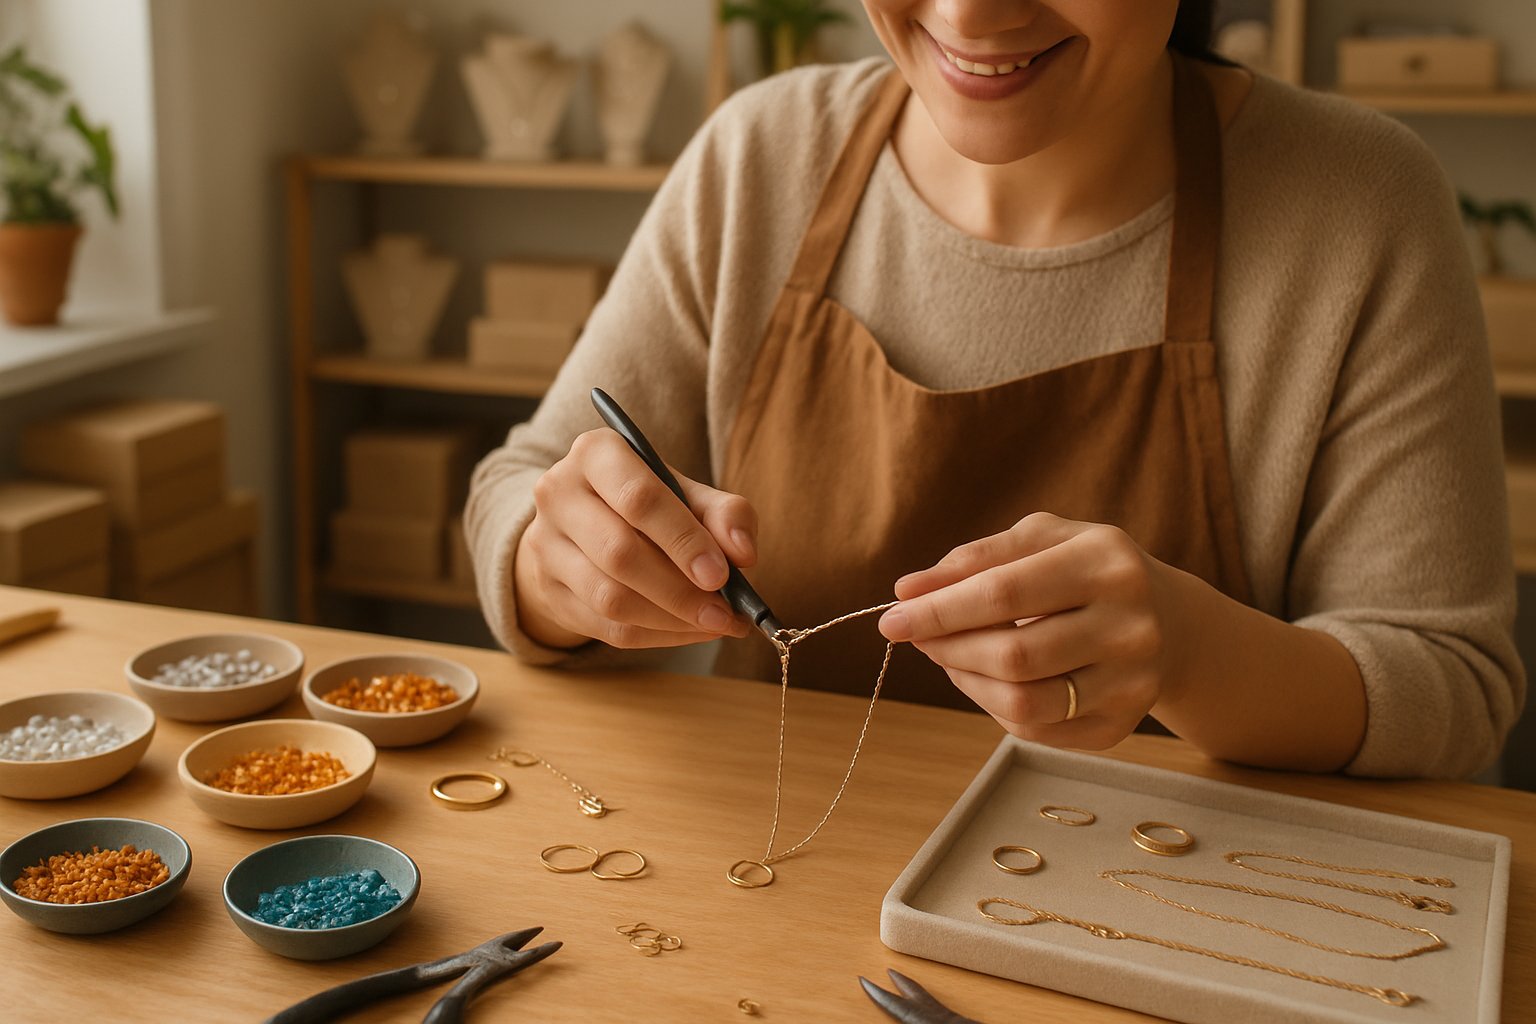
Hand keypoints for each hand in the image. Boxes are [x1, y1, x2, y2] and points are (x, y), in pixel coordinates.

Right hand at [514, 428, 756, 648]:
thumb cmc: (649, 505)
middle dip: (680, 591)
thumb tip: (744, 553)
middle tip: (725, 612)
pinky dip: (657, 635)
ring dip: (671, 619)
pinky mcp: (548, 591)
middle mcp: (559, 493)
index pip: (638, 498)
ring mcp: (545, 545)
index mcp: (596, 454)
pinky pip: (606, 627)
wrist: (587, 525)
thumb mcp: (689, 494)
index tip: (721, 575)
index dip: (683, 540)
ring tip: (715, 623)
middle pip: (620, 553)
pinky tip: (689, 630)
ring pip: (610, 598)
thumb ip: (726, 514)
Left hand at [877, 512, 1197, 748]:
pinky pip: (1034, 730)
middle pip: (1013, 656)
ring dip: (965, 681)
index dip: (940, 610)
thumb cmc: (1084, 569)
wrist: (1170, 621)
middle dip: (947, 648)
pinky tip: (988, 679)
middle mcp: (1130, 626)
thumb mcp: (1039, 541)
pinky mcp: (1120, 726)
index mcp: (1107, 564)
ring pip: (1022, 703)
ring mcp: (1131, 684)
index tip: (891, 617)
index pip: (1004, 593)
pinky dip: (993, 707)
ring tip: (951, 656)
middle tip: (916, 636)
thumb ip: (973, 560)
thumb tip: (908, 590)